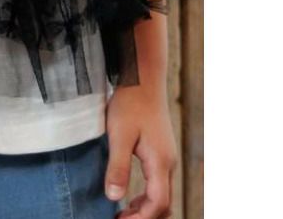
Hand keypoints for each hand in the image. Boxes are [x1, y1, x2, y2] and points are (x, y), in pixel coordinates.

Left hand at [104, 82, 177, 217]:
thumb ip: (117, 166)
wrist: (142, 78)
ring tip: (124, 213)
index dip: (141, 218)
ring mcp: (167, 155)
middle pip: (163, 202)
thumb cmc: (130, 102)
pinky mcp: (161, 149)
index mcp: (160, 162)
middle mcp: (168, 162)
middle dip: (145, 217)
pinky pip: (159, 181)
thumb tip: (114, 197)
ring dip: (146, 207)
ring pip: (162, 193)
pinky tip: (130, 194)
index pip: (157, 203)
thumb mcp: (119, 134)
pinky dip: (147, 195)